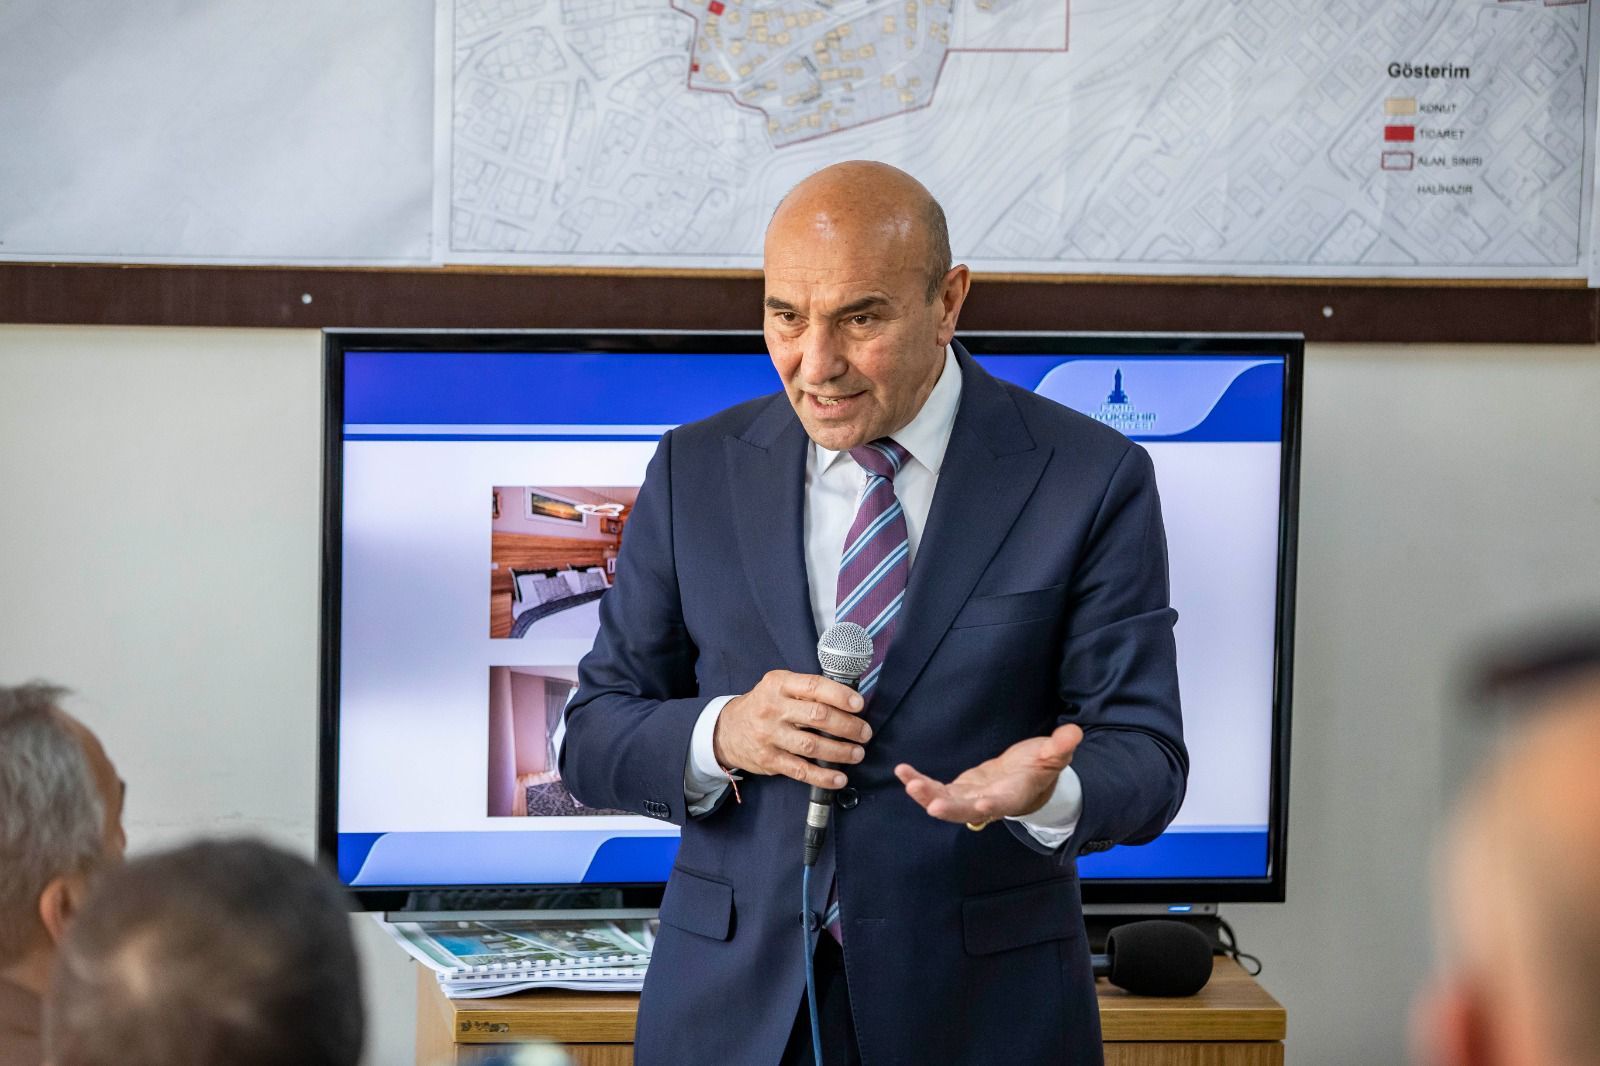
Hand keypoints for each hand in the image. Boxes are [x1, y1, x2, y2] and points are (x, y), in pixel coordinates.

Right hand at [713, 670, 871, 789]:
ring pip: (812, 746)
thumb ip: (807, 691)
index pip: (814, 686)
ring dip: (841, 752)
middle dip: (848, 726)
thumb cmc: (764, 705)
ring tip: (857, 753)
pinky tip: (839, 778)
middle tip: (864, 733)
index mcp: (778, 684)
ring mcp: (769, 735)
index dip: (840, 695)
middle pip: (818, 717)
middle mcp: (773, 708)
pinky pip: (801, 770)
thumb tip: (848, 699)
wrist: (726, 729)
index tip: (859, 704)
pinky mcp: (769, 759)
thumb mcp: (779, 687)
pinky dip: (823, 776)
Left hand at [894, 724, 1083, 824]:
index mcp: (1014, 795)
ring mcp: (971, 798)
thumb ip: (1060, 746)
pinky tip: (903, 772)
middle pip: (968, 810)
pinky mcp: (958, 790)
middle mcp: (989, 803)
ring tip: (909, 783)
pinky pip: (935, 790)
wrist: (1027, 780)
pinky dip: (919, 783)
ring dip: (927, 795)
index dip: (993, 805)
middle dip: (950, 808)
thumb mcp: (1054, 755)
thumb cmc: (1041, 767)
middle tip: (932, 806)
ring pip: (947, 802)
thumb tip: (1073, 733)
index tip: (981, 806)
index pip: (1004, 803)